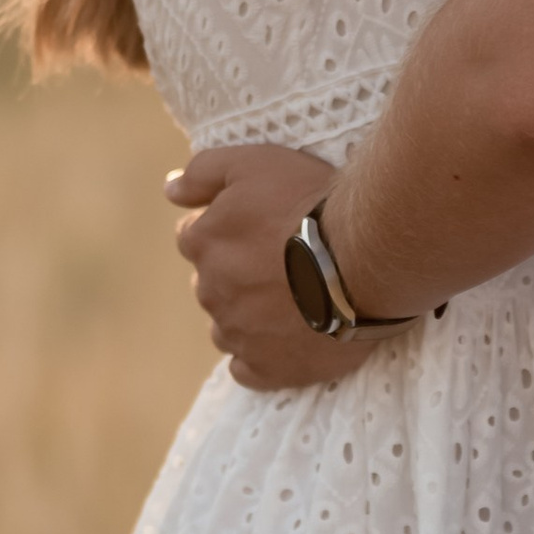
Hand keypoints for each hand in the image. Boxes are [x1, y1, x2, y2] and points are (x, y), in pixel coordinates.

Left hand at [166, 145, 393, 390]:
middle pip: (212, 283)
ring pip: (227, 327)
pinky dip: (260, 357)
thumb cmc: (310, 204)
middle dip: (237, 273)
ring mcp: (238, 333)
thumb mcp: (254, 164)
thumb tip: (170, 189)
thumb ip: (204, 172)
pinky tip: (284, 340)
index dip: (226, 230)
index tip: (259, 228)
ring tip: (291, 300)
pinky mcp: (268, 368)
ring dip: (248, 315)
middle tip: (282, 261)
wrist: (363, 257)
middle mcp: (211, 291)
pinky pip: (246, 369)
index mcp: (203, 243)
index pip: (193, 237)